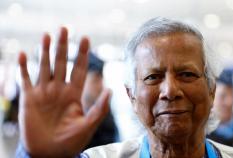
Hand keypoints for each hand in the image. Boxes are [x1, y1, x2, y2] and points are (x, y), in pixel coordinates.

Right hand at [18, 28, 110, 157]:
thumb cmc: (70, 142)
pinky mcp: (29, 99)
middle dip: (63, 46)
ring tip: (47, 35)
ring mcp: (44, 93)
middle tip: (65, 28)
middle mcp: (59, 89)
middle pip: (62, 63)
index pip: (79, 69)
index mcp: (74, 94)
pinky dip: (23, 68)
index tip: (86, 38)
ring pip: (45, 67)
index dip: (82, 54)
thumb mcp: (88, 125)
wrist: (50, 154)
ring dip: (45, 51)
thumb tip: (111, 89)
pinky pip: (25, 80)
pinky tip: (23, 55)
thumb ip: (100, 108)